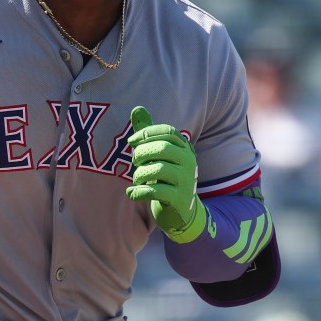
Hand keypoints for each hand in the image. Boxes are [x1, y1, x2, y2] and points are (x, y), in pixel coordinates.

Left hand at [126, 106, 205, 241]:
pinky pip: (155, 192)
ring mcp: (186, 181)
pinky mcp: (179, 200)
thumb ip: (148, 133)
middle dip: (142, 153)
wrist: (181, 211)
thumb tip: (137, 108)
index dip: (147, 133)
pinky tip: (131, 193)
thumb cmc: (166, 177)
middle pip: (162, 148)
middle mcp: (189, 162)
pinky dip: (138, 192)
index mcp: (185, 148)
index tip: (132, 141)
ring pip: (158, 170)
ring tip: (136, 179)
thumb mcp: (159, 154)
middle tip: (134, 161)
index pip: (168, 132)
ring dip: (139, 174)